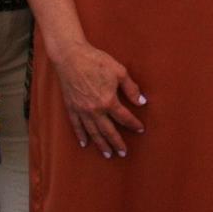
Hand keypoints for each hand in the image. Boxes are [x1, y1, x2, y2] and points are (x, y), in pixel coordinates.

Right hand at [53, 40, 144, 157]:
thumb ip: (131, 88)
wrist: (71, 56)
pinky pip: (76, 126)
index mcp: (108, 101)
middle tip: (123, 153)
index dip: (134, 124)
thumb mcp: (119, 71)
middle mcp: (95, 110)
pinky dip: (81, 136)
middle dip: (117, 143)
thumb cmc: (96, 61)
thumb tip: (142, 101)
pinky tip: (85, 144)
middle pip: (108, 131)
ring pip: (93, 132)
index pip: (124, 117)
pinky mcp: (71, 107)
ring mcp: (82, 110)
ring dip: (101, 145)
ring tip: (108, 154)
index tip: (140, 129)